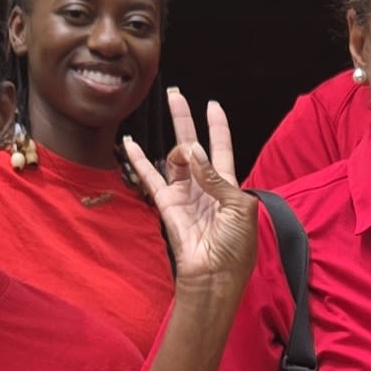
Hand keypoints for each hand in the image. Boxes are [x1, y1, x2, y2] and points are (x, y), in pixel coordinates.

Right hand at [126, 88, 261, 295]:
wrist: (215, 274)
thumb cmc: (236, 246)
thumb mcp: (240, 206)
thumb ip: (217, 176)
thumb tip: (194, 152)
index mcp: (228, 186)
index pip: (222, 148)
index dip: (218, 126)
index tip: (212, 106)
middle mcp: (205, 187)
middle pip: (193, 145)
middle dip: (184, 119)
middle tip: (175, 96)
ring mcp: (184, 194)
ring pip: (175, 159)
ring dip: (178, 149)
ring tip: (182, 154)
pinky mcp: (167, 204)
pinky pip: (151, 177)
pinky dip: (139, 160)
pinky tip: (130, 144)